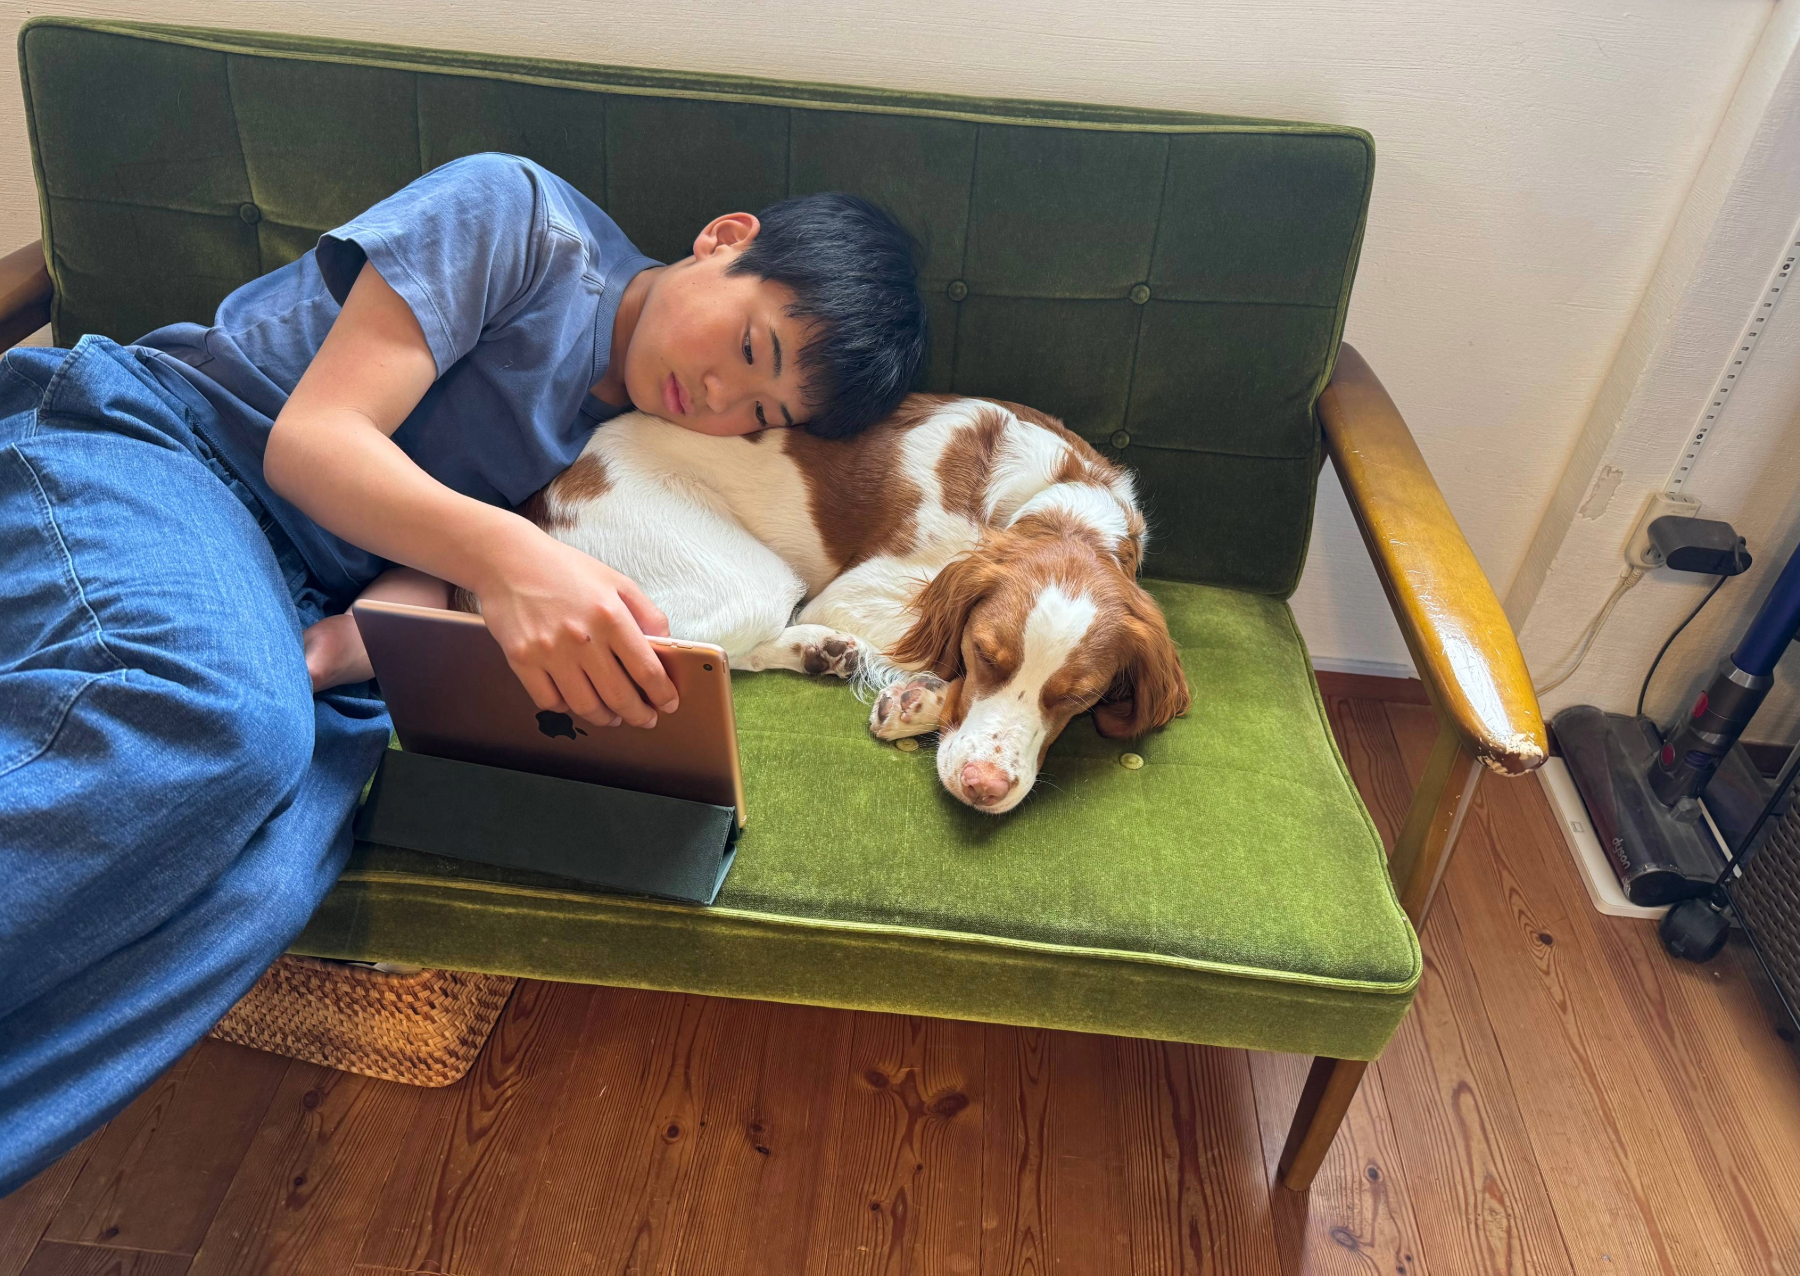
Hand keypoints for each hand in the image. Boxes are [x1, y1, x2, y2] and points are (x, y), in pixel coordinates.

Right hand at [475, 526, 675, 727]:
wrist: (508, 559)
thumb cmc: (565, 569)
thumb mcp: (617, 581)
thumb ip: (647, 613)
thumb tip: (666, 646)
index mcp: (611, 616)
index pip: (647, 670)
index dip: (662, 695)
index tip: (668, 704)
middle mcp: (582, 638)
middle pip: (618, 696)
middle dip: (638, 715)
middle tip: (645, 719)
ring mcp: (550, 652)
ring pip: (585, 706)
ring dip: (605, 718)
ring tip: (613, 715)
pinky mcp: (522, 660)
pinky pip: (550, 701)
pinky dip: (566, 707)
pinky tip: (576, 699)